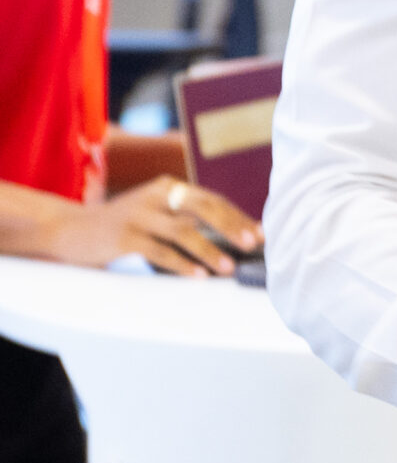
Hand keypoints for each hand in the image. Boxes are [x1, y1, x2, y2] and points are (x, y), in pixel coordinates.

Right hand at [8, 175, 262, 276]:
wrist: (70, 229)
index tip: (261, 233)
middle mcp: (156, 195)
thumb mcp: (154, 213)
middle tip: (253, 244)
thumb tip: (228, 235)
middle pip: (203, 208)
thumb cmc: (122, 225)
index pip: (211, 199)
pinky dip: (182, 264)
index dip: (237, 216)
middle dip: (232, 226)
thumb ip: (184, 218)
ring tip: (228, 267)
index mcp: (168, 187)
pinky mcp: (124, 236)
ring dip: (209, 250)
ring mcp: (139, 215)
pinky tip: (198, 275)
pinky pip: (159, 251)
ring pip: (183, 231)